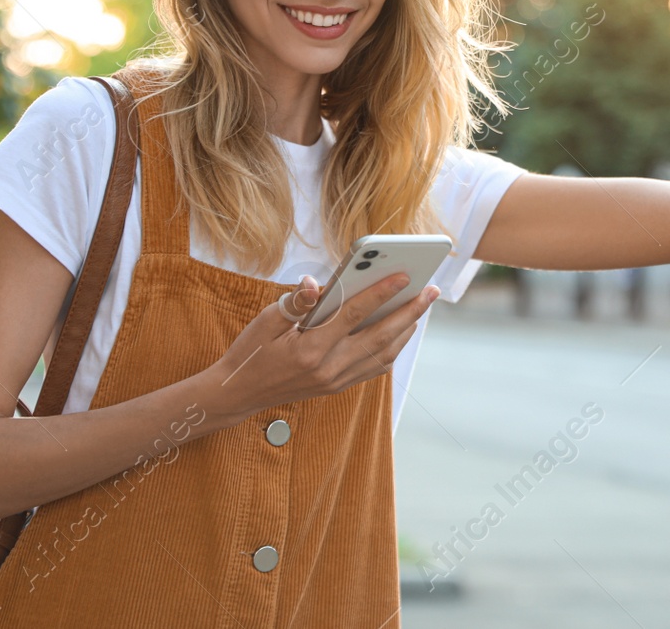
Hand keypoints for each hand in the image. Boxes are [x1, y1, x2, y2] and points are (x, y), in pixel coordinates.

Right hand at [203, 271, 439, 421]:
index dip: (380, 292)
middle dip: (410, 312)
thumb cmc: (251, 352)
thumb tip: (317, 283)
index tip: (403, 274)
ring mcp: (335, 381)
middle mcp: (329, 369)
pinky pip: (374, 368)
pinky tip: (399, 331)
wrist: (238, 394)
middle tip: (431, 290)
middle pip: (381, 337)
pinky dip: (391, 348)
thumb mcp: (265, 321)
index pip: (354, 315)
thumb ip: (296, 302)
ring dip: (406, 330)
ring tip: (421, 307)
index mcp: (311, 350)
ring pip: (384, 356)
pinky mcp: (337, 387)